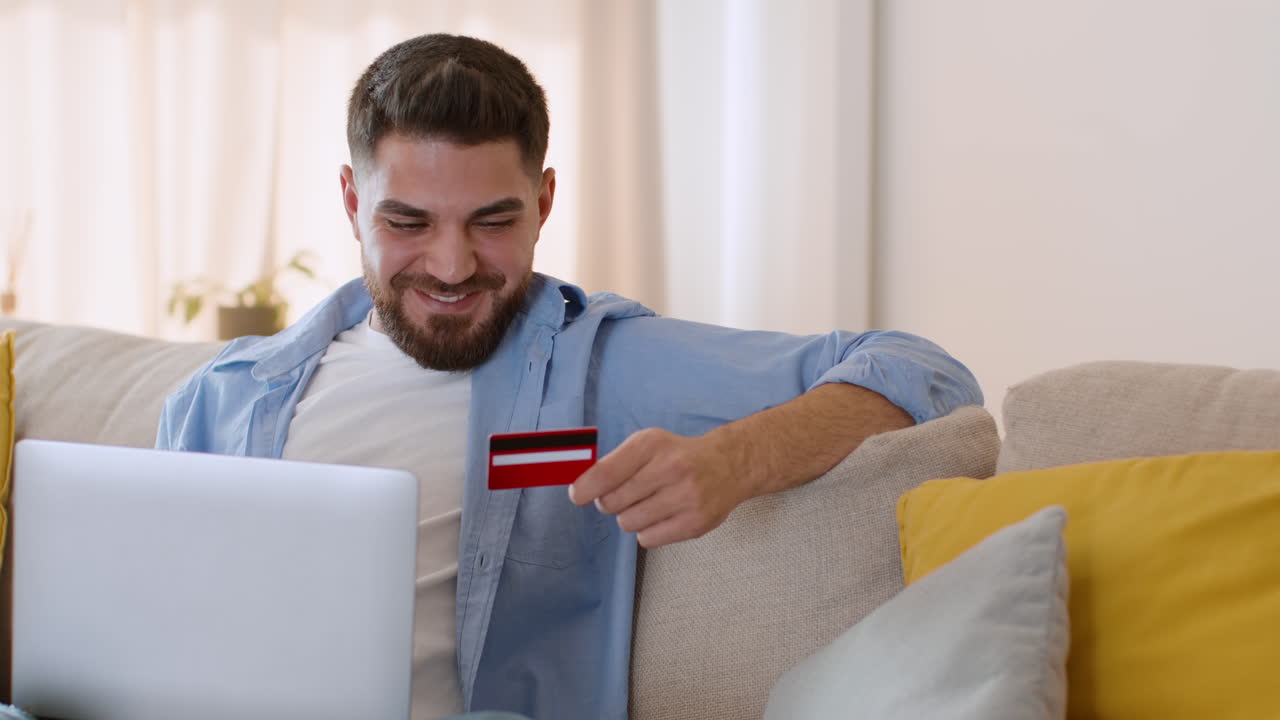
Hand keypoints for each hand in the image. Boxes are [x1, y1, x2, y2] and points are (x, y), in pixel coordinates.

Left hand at [568, 428, 751, 548]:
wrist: (728, 466)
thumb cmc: (678, 455)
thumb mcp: (647, 444)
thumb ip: (614, 463)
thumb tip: (582, 489)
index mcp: (652, 444)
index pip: (605, 473)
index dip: (585, 488)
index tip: (579, 495)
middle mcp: (671, 469)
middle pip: (612, 502)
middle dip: (610, 502)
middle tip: (626, 495)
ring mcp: (686, 498)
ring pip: (628, 523)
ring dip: (630, 517)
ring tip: (648, 504)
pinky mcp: (695, 523)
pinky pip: (647, 539)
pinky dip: (647, 531)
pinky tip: (662, 516)